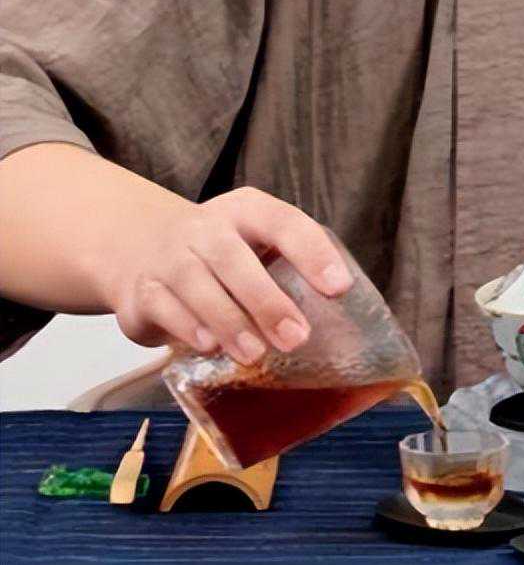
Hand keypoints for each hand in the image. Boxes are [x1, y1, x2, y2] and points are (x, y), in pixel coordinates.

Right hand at [103, 186, 352, 364]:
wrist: (140, 248)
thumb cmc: (223, 255)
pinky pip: (163, 307)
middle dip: (267, 301)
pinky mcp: (141, 291)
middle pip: (233, 258)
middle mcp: (206, 228)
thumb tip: (341, 324)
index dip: (312, 253)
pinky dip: (186, 326)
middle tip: (297, 337)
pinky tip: (209, 345)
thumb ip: (291, 272)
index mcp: (247, 211)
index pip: (283, 223)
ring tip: (255, 354)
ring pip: (196, 284)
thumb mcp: (257, 247)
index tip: (339, 288)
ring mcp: (169, 256)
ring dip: (229, 321)